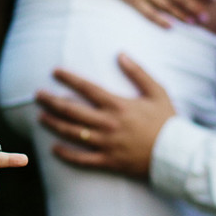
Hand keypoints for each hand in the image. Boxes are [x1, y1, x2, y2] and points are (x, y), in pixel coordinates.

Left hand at [34, 56, 174, 178]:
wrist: (177, 155)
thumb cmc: (168, 122)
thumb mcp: (157, 92)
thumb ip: (138, 72)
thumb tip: (120, 53)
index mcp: (118, 105)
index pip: (87, 88)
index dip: (69, 78)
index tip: (55, 71)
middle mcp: (108, 124)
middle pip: (72, 110)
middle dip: (52, 101)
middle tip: (37, 95)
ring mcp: (107, 144)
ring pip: (73, 133)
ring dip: (54, 124)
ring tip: (40, 117)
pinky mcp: (109, 162)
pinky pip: (82, 159)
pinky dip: (66, 154)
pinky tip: (54, 149)